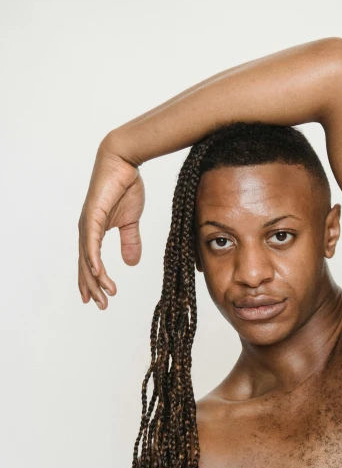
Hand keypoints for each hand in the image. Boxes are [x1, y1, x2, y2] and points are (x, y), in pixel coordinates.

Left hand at [78, 136, 144, 308]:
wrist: (124, 161)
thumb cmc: (126, 186)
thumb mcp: (131, 220)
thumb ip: (130, 241)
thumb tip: (131, 263)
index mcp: (94, 231)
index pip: (89, 262)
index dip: (93, 281)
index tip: (99, 298)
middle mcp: (86, 230)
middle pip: (85, 266)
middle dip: (92, 287)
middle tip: (101, 306)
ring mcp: (87, 224)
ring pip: (87, 259)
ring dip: (95, 280)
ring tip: (104, 296)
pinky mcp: (92, 217)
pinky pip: (91, 244)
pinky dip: (93, 260)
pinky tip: (98, 274)